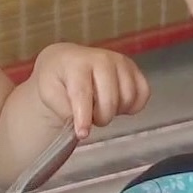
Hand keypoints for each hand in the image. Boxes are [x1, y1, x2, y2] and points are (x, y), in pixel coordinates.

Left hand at [27, 43, 151, 132]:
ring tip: (101, 108)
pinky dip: (133, 106)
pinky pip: (143, 94)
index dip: (84, 117)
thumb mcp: (49, 94)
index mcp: (76, 64)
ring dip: (115, 111)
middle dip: (100, 117)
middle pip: (110, 100)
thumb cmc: (57, 81)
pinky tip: (118, 105)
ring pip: (128, 98)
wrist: (66, 63)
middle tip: (90, 116)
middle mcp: (102, 58)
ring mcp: (121, 62)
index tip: (82, 134)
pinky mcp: (134, 68)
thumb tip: (83, 121)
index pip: (83, 94)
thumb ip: (64, 109)